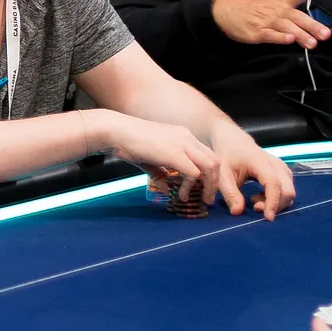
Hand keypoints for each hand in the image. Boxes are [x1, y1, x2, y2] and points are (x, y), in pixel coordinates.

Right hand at [102, 114, 224, 207]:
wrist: (116, 132)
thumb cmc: (128, 143)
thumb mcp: (150, 159)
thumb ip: (161, 173)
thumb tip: (167, 189)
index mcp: (183, 136)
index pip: (207, 155)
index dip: (209, 175)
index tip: (203, 189)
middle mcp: (187, 137)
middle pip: (215, 161)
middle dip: (214, 182)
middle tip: (207, 198)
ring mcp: (182, 144)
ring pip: (211, 166)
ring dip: (208, 186)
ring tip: (201, 198)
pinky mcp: (174, 153)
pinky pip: (193, 173)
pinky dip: (190, 187)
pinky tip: (180, 195)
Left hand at [209, 126, 295, 219]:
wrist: (232, 140)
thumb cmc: (226, 155)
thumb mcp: (222, 174)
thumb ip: (230, 193)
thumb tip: (238, 213)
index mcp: (260, 161)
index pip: (273, 184)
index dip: (273, 202)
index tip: (267, 218)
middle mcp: (275, 164)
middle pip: (287, 190)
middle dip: (277, 205)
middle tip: (255, 207)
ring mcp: (280, 167)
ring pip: (289, 190)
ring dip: (277, 203)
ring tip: (254, 202)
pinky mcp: (281, 172)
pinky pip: (285, 189)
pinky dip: (276, 198)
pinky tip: (258, 198)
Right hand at [212, 0, 331, 46]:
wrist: (224, 8)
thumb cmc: (249, 8)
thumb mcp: (269, 5)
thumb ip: (287, 14)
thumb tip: (307, 25)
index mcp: (280, 2)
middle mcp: (276, 10)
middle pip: (297, 16)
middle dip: (313, 25)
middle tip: (326, 34)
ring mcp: (266, 21)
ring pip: (286, 27)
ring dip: (301, 35)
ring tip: (313, 44)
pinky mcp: (256, 32)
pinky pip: (270, 35)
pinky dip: (280, 38)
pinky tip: (289, 41)